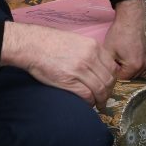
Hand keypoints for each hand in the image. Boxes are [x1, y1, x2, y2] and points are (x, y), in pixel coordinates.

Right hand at [0, 21, 117, 107]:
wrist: (32, 45)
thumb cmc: (51, 43)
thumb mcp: (77, 41)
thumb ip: (90, 52)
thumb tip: (98, 67)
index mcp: (94, 46)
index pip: (113, 67)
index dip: (113, 80)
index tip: (109, 86)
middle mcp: (90, 57)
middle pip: (108, 80)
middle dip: (109, 92)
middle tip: (104, 98)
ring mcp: (80, 69)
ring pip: (100, 89)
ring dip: (101, 100)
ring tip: (98, 104)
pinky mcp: (69, 81)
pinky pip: (87, 95)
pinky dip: (89, 102)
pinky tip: (87, 103)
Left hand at [103, 0, 145, 78]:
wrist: (132, 18)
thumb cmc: (119, 33)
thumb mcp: (109, 51)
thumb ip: (108, 67)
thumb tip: (108, 75)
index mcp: (134, 66)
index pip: (121, 78)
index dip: (112, 73)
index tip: (107, 67)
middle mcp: (144, 66)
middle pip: (129, 77)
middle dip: (120, 72)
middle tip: (112, 62)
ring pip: (135, 72)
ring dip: (127, 68)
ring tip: (119, 58)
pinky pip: (139, 66)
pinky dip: (132, 64)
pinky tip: (126, 56)